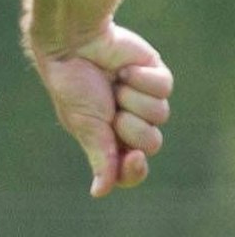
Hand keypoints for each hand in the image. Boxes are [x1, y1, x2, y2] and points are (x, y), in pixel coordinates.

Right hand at [33, 24, 170, 197]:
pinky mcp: (154, 75)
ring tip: (114, 83)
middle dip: (131, 126)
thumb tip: (99, 192)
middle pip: (151, 143)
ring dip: (133, 98)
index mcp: (106, 138)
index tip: (134, 158)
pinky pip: (164, 87)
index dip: (135, 169)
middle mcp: (126, 121)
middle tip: (110, 109)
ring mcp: (141, 98)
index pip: (131, 169)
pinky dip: (142, 78)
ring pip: (161, 114)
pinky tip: (125, 68)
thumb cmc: (72, 85)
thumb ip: (99, 158)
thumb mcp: (85, 126)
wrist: (73, 44)